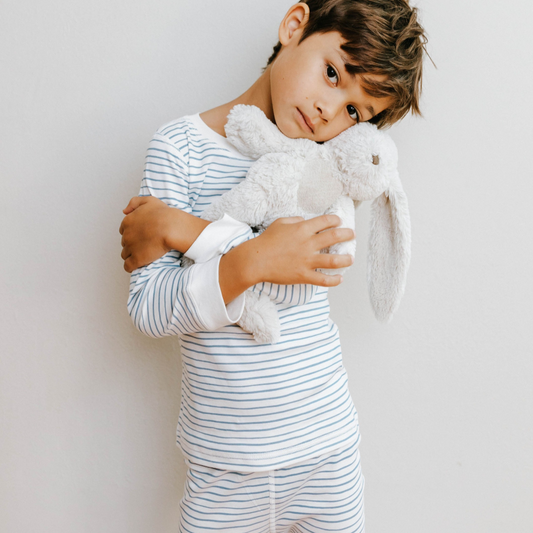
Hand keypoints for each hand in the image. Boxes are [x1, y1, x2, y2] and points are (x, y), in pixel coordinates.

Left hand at [119, 196, 172, 271]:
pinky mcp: (137, 259)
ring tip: (143, 255)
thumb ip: (134, 202)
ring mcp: (131, 248)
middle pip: (125, 242)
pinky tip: (137, 265)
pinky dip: (131, 266)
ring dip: (132, 255)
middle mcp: (126, 235)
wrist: (171, 227)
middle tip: (145, 244)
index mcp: (127, 222)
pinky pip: (128, 266)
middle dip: (132, 244)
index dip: (133, 233)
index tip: (141, 235)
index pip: (124, 230)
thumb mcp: (148, 200)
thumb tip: (124, 211)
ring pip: (125, 254)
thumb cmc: (163, 214)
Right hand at [218, 214, 354, 303]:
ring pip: (334, 260)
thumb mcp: (280, 223)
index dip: (335, 220)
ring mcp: (307, 261)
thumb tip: (304, 220)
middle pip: (335, 237)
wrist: (256, 260)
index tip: (339, 222)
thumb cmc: (266, 241)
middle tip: (352, 235)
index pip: (326, 221)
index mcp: (302, 229)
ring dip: (346, 259)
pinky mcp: (303, 275)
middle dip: (347, 235)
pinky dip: (334, 280)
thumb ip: (294, 220)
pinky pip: (323, 280)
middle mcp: (308, 244)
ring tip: (351, 259)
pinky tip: (340, 279)